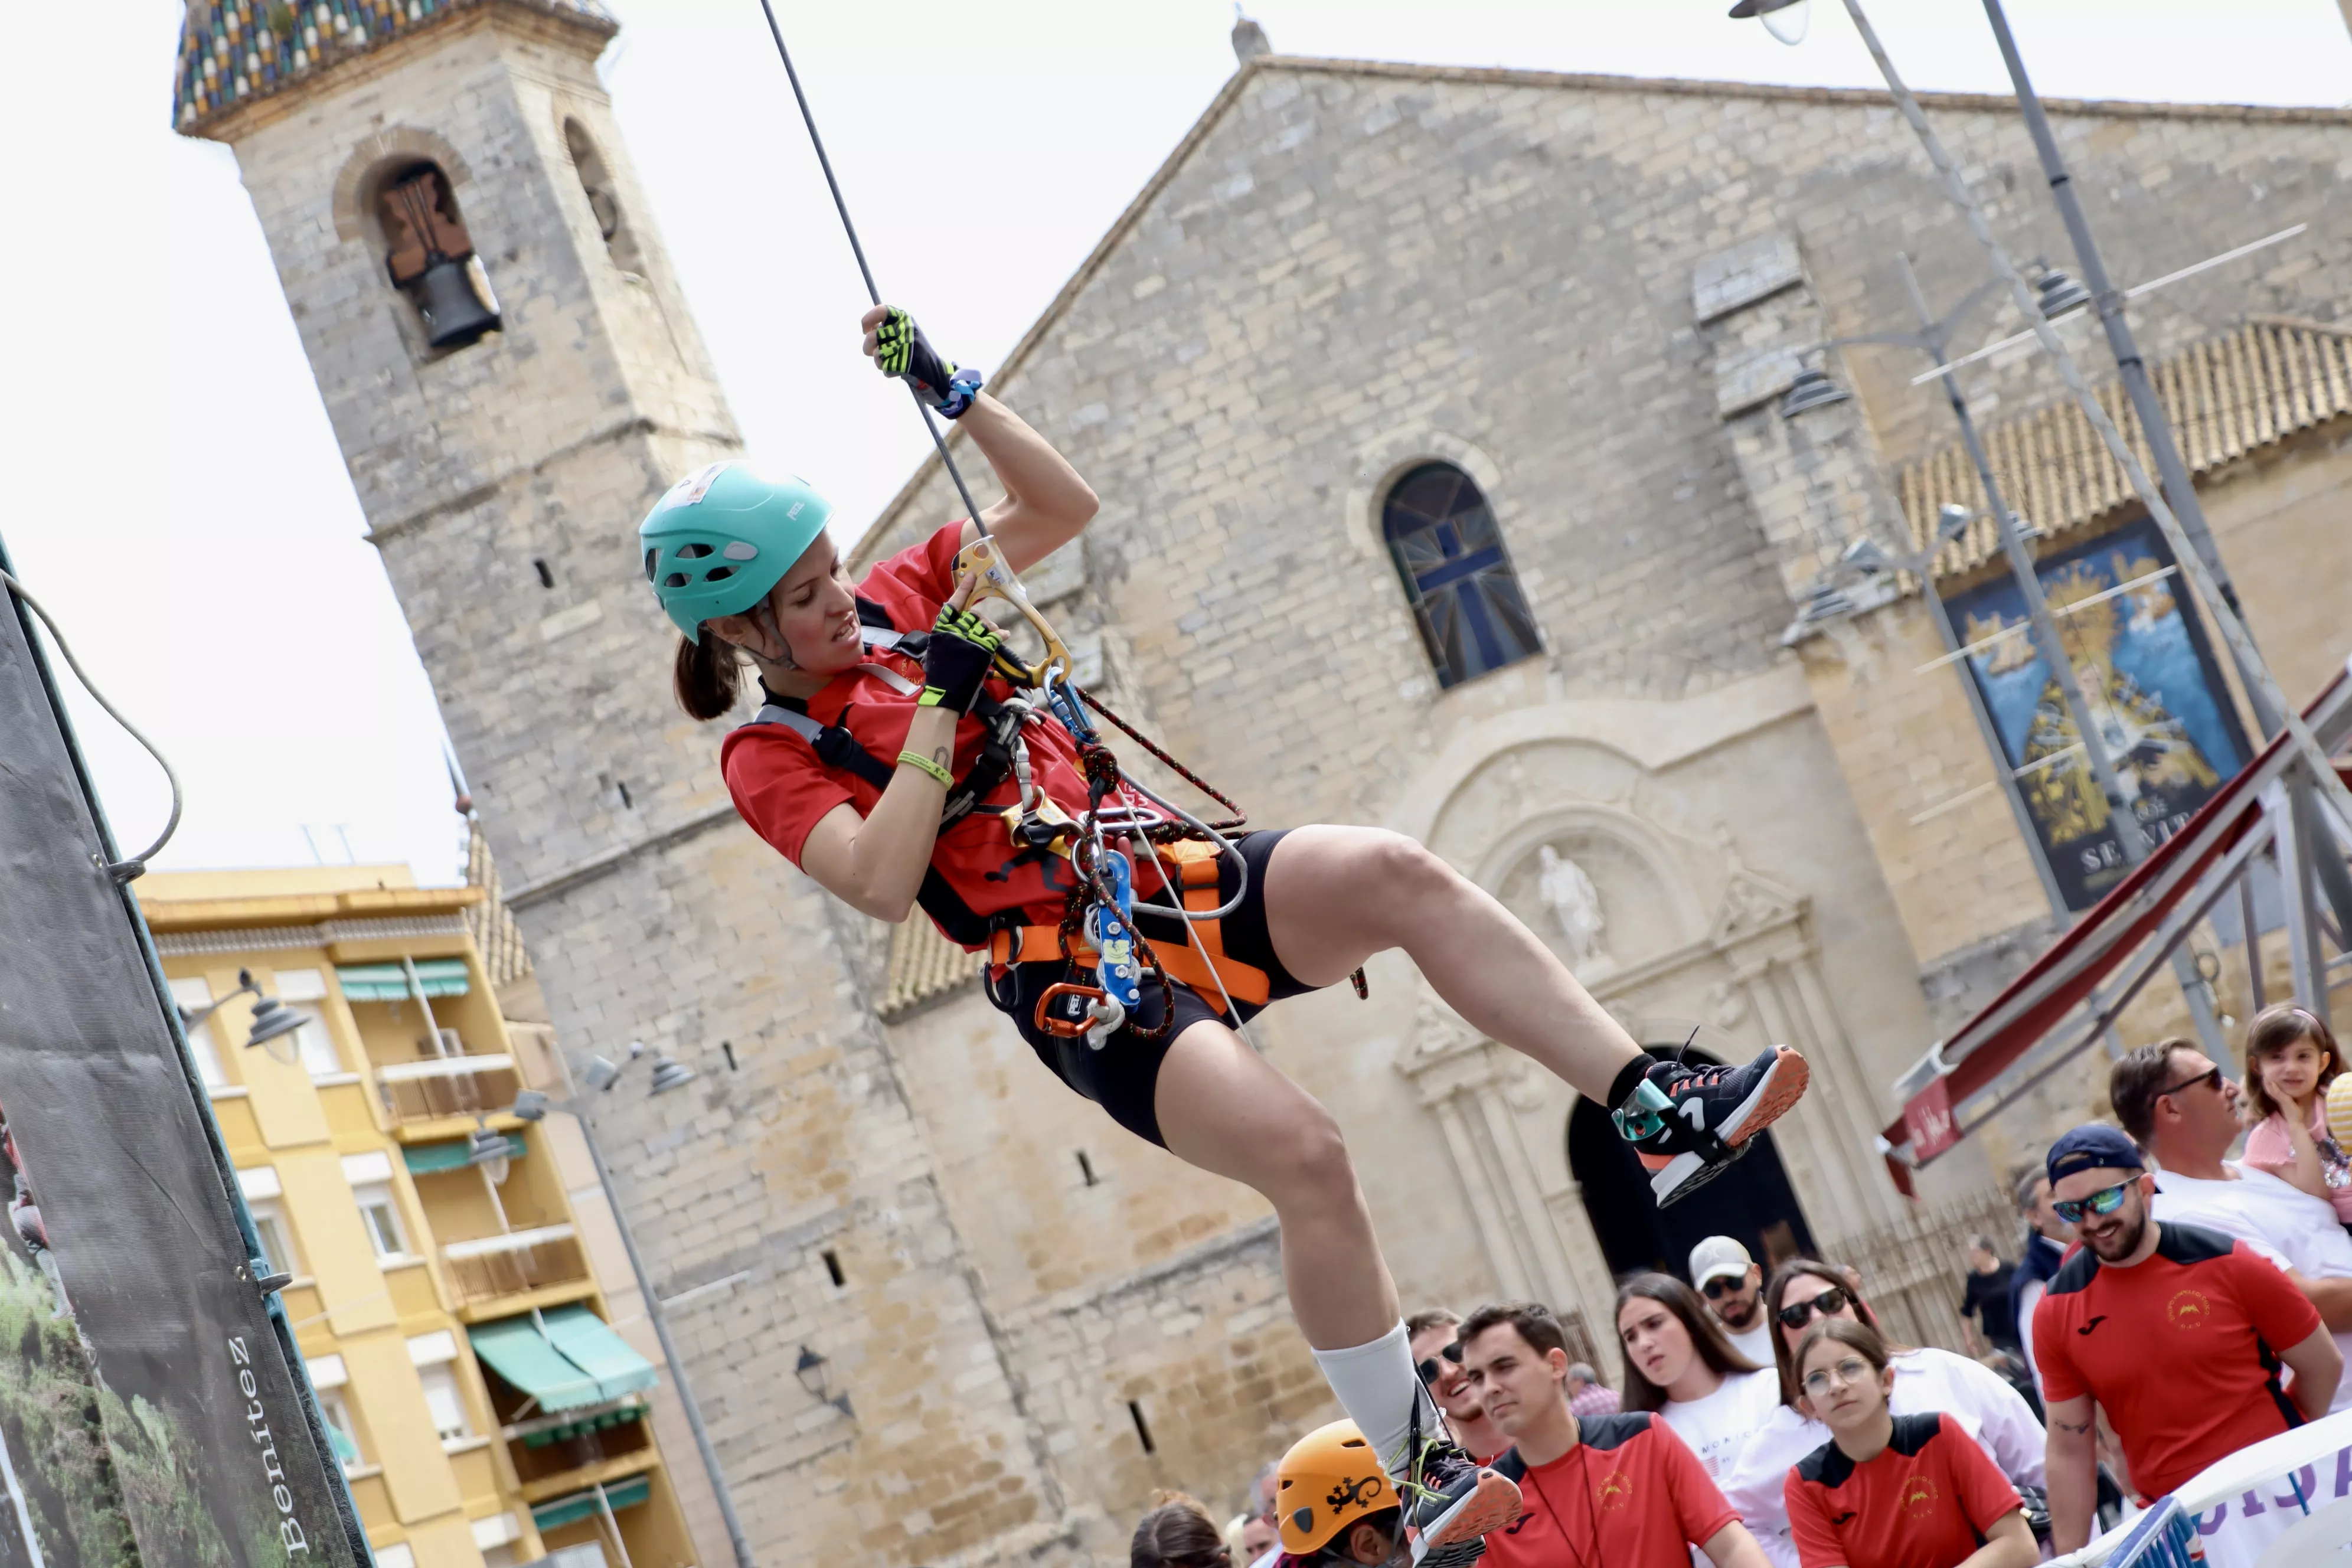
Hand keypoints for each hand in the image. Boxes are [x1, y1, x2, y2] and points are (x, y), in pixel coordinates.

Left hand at [863, 306, 982, 417]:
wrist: (934, 370)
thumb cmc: (914, 349)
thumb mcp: (904, 331)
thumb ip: (887, 328)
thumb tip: (867, 330)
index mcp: (905, 318)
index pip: (882, 311)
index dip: (868, 319)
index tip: (865, 329)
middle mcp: (906, 329)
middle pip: (873, 336)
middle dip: (868, 347)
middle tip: (870, 351)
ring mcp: (906, 346)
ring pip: (877, 354)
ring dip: (879, 361)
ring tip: (889, 361)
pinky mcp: (906, 363)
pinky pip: (885, 368)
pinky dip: (888, 371)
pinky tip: (898, 369)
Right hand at [918, 595, 1002, 714]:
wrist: (945, 693)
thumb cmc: (940, 674)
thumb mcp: (938, 648)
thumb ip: (949, 634)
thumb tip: (961, 624)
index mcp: (941, 629)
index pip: (953, 605)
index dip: (963, 590)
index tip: (972, 577)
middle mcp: (954, 631)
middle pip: (973, 615)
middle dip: (981, 620)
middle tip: (986, 627)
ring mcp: (968, 640)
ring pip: (985, 624)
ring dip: (991, 628)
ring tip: (994, 635)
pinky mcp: (981, 650)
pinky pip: (995, 636)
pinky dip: (1001, 635)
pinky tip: (1004, 635)